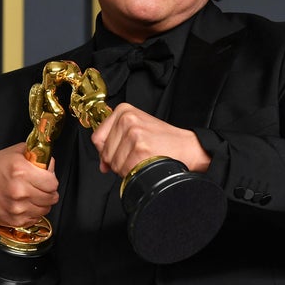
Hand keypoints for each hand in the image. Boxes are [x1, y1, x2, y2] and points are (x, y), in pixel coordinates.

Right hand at [0, 143, 58, 227]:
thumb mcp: (14, 152)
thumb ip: (35, 155)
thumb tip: (50, 164)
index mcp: (21, 171)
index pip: (52, 182)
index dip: (51, 179)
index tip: (46, 178)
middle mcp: (20, 191)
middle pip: (52, 197)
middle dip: (48, 191)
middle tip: (40, 186)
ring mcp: (17, 208)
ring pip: (45, 209)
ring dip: (42, 202)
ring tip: (31, 194)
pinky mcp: (15, 220)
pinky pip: (35, 218)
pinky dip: (33, 212)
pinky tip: (24, 203)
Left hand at [91, 103, 210, 175]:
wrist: (187, 146)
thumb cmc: (162, 140)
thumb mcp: (136, 130)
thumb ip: (114, 142)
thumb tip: (102, 164)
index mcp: (123, 110)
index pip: (97, 137)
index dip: (104, 151)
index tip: (116, 153)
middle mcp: (127, 119)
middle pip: (105, 152)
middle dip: (117, 162)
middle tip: (135, 157)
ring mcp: (134, 133)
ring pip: (114, 163)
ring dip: (126, 168)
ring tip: (142, 159)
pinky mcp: (141, 148)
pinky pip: (125, 170)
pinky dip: (134, 173)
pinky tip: (145, 164)